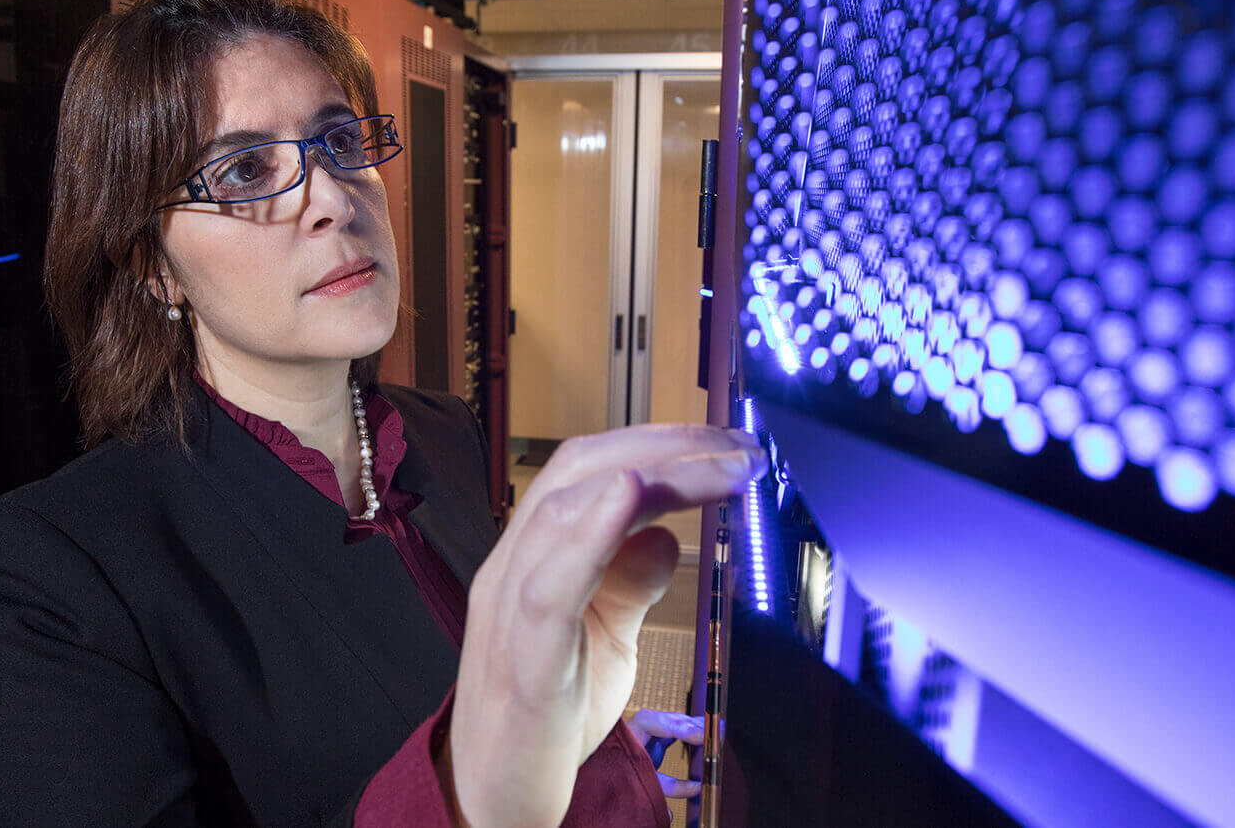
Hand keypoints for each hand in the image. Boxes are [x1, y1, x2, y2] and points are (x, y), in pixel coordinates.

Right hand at [444, 425, 762, 827]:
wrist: (493, 800)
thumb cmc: (545, 718)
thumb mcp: (607, 637)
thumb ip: (631, 581)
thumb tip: (668, 535)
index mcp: (533, 557)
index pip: (588, 468)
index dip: (659, 442)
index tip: (729, 444)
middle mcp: (512, 569)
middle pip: (579, 471)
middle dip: (667, 446)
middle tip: (741, 450)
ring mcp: (510, 612)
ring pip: (565, 511)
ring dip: (652, 477)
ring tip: (720, 470)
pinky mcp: (524, 665)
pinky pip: (549, 586)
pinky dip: (590, 533)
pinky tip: (630, 497)